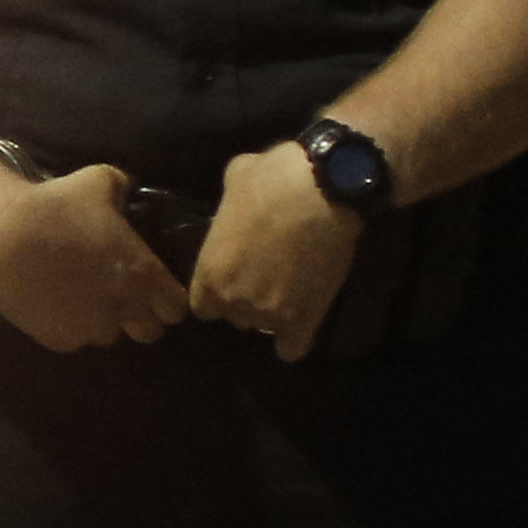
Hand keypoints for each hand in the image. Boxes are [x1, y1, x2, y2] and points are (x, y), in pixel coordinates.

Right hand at [0, 166, 191, 353]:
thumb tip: (127, 189)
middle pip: (149, 332)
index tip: (154, 287)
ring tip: (82, 297)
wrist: (1, 237)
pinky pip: (74, 338)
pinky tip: (54, 301)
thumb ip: (121, 188)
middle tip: (120, 295)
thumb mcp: (97, 180)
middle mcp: (123, 309)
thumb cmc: (55, 207)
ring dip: (103, 320)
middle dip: (140, 316)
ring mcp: (89, 329)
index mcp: (143, 275)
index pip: (175, 307)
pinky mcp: (59, 340)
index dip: (167, 298)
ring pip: (109, 335)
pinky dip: (69, 325)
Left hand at [186, 142, 364, 362]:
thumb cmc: (273, 178)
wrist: (324, 189)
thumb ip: (227, 201)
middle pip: (234, 316)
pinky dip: (295, 340)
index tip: (235, 280)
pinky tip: (301, 326)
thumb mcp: (235, 178)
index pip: (203, 306)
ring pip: (263, 328)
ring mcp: (268, 314)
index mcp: (210, 272)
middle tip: (269, 277)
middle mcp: (233, 299)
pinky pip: (292, 349)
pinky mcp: (303, 320)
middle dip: (247, 300)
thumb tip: (236, 197)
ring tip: (292, 290)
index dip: (218, 295)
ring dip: (273, 315)